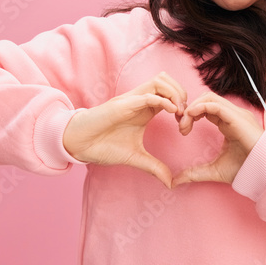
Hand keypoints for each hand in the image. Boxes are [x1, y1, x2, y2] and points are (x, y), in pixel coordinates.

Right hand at [62, 72, 186, 187]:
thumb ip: (154, 167)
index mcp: (145, 109)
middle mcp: (140, 100)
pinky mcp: (122, 105)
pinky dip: (163, 100)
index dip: (183, 105)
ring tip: (179, 112)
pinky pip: (147, 95)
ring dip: (174, 93)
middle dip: (182, 94)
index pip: (170, 93)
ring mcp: (131, 100)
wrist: (80, 145)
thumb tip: (170, 183)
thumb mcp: (135, 158)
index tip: (185, 125)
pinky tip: (171, 111)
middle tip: (185, 116)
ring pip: (160, 81)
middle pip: (168, 81)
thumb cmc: (104, 146)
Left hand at [172, 91, 263, 186]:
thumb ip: (195, 173)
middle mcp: (232, 115)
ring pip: (209, 97)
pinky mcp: (237, 117)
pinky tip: (191, 118)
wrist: (262, 172)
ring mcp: (236, 114)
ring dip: (192, 107)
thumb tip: (175, 182)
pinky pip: (215, 104)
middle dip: (189, 108)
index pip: (206, 108)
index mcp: (228, 123)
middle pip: (206, 98)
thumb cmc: (244, 169)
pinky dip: (200, 108)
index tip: (182, 128)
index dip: (191, 114)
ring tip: (184, 124)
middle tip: (180, 125)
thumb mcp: (213, 170)